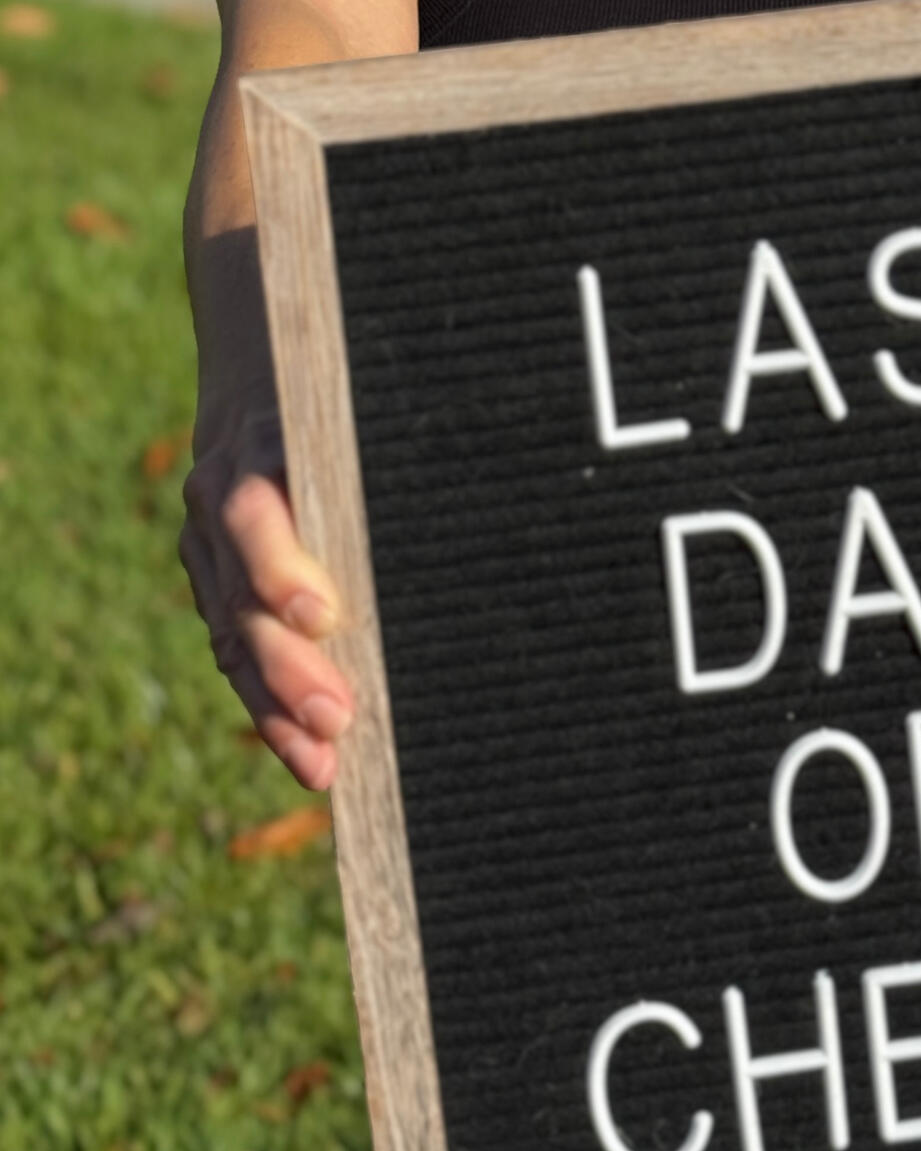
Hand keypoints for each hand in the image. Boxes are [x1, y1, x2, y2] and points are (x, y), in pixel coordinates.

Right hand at [179, 410, 351, 789]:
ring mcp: (208, 550)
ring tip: (322, 761)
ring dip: (276, 707)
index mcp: (256, 450)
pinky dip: (270, 710)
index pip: (253, 513)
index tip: (324, 617)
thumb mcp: (358, 420)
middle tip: (338, 718)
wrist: (264, 389)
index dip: (280, 568)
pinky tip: (308, 755)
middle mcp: (217, 503)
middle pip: (242, 597)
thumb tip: (481, 499)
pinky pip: (235, 656)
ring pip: (234, 639)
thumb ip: (387, 465)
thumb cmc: (340, 410)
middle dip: (288, 666)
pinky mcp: (215, 586)